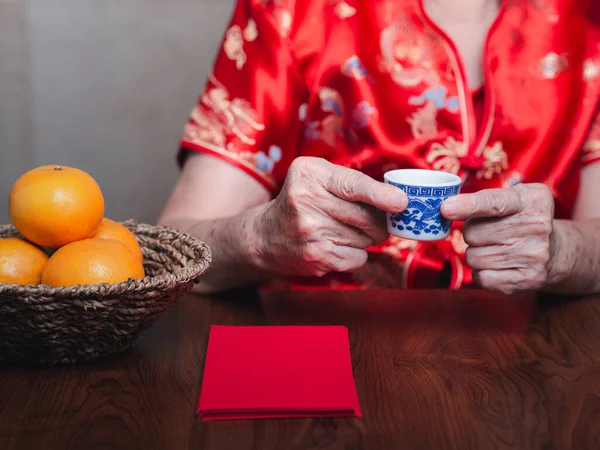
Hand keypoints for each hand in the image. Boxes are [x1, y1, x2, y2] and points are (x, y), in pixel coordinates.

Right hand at [253, 157, 407, 276]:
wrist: (266, 236)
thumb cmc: (302, 200)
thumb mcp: (317, 176)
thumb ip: (353, 181)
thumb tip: (398, 201)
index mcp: (309, 174)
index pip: (352, 185)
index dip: (380, 195)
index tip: (401, 202)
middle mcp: (306, 202)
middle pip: (367, 216)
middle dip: (380, 220)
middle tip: (372, 218)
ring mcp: (310, 232)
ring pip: (366, 239)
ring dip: (365, 236)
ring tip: (342, 229)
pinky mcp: (316, 257)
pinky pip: (358, 258)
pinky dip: (355, 253)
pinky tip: (336, 245)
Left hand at [441, 183, 555, 294]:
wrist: (555, 250)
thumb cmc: (520, 219)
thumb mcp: (511, 198)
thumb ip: (481, 199)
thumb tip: (445, 209)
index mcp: (531, 200)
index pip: (494, 202)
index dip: (468, 205)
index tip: (446, 209)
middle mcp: (537, 226)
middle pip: (473, 233)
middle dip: (472, 233)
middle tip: (489, 232)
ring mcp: (534, 255)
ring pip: (473, 257)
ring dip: (476, 253)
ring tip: (496, 248)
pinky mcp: (528, 279)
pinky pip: (482, 278)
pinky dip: (482, 273)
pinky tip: (498, 265)